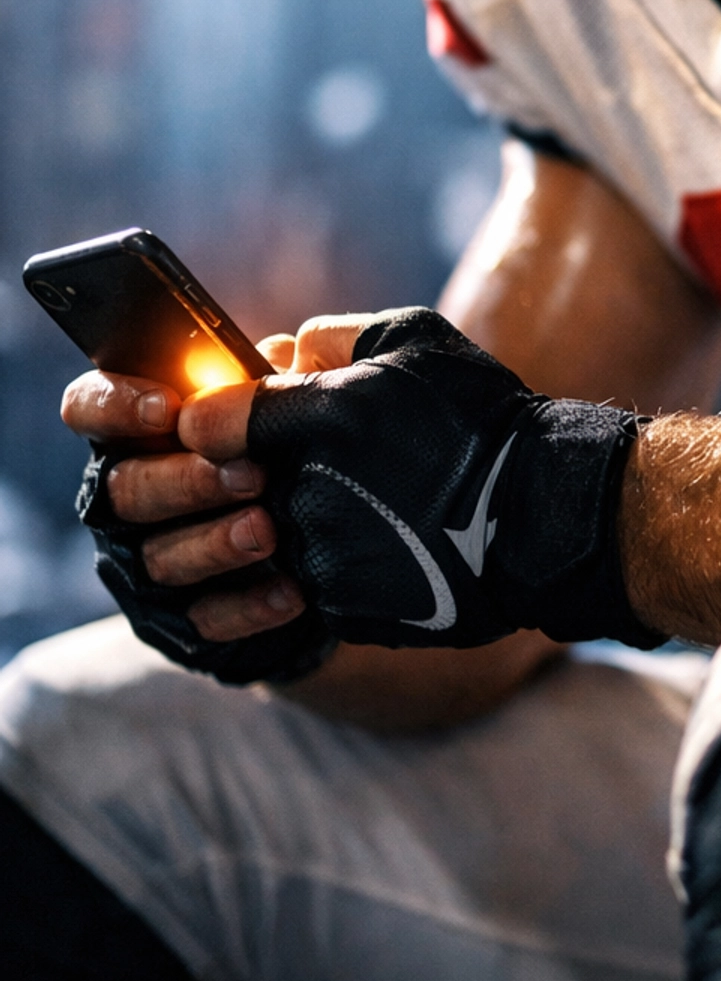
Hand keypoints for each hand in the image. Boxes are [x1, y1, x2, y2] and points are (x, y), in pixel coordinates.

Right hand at [63, 316, 370, 648]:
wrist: (369, 540)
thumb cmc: (320, 448)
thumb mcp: (313, 396)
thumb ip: (290, 372)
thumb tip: (282, 357)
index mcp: (148, 430)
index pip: (92, 408)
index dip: (117, 405)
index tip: (172, 407)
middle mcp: (137, 496)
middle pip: (124, 488)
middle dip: (185, 479)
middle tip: (251, 473)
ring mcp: (157, 564)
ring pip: (160, 557)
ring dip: (214, 542)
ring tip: (269, 529)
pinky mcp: (190, 623)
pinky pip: (205, 620)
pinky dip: (249, 605)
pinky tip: (294, 588)